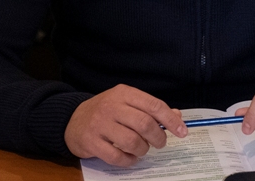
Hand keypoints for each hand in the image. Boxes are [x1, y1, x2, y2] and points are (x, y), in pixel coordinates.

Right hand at [64, 84, 186, 166]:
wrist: (72, 120)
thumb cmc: (105, 112)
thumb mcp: (126, 103)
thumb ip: (150, 109)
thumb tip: (177, 117)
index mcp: (123, 93)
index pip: (153, 105)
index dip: (171, 120)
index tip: (182, 132)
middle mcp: (111, 106)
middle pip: (144, 123)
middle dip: (158, 137)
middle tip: (160, 143)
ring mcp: (100, 124)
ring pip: (132, 141)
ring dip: (143, 149)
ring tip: (142, 149)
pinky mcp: (92, 142)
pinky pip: (117, 156)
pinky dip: (129, 160)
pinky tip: (130, 157)